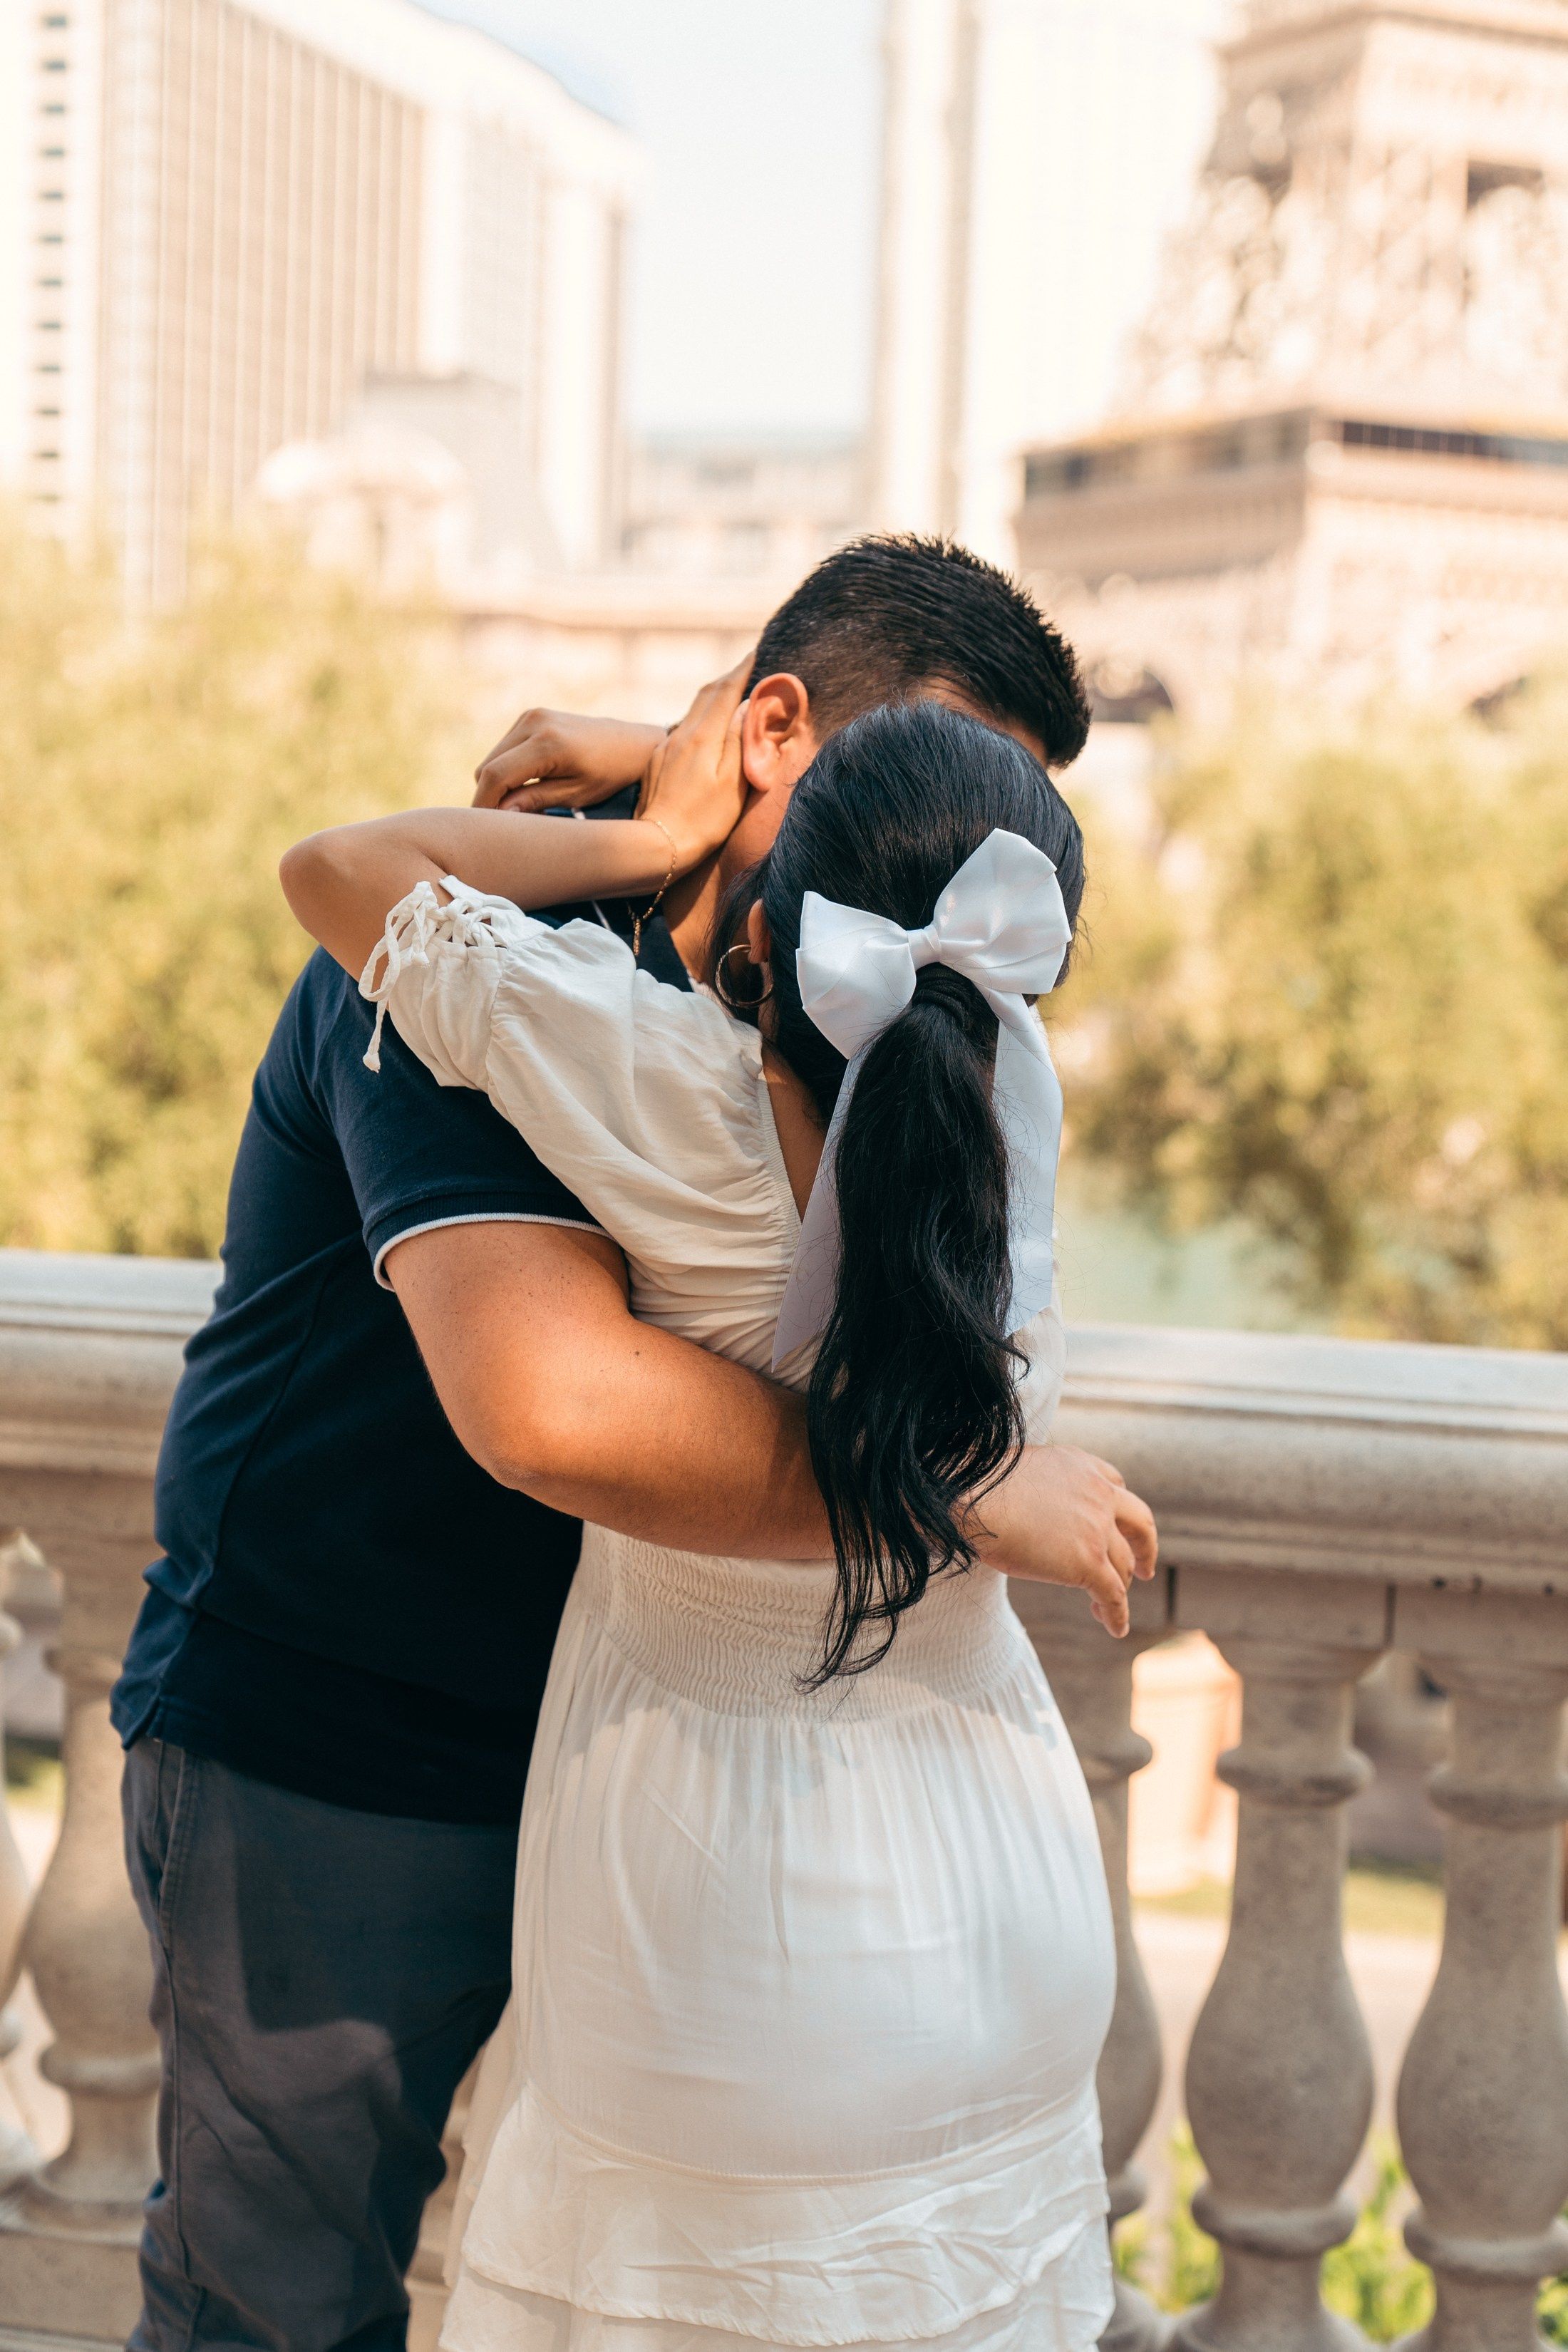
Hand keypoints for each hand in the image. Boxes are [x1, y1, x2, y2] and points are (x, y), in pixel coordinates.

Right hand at [472, 711, 667, 812]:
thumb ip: (534, 801)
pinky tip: (525, 786)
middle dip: (489, 797)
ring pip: (492, 758)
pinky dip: (507, 769)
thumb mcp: (576, 795)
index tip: (485, 830)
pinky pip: (504, 749)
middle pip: (488, 767)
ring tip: (516, 808)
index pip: (495, 775)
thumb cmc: (612, 774)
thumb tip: (498, 814)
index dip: (484, 804)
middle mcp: (535, 722)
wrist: (634, 743)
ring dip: (497, 784)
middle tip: (502, 825)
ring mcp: (531, 716)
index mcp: (548, 743)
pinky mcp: (531, 716)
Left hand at [636, 652, 753, 873]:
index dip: (743, 669)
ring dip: (713, 699)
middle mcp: (682, 735)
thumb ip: (741, 740)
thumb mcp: (734, 782)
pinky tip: (706, 731)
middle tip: (747, 668)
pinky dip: (700, 721)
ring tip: (731, 696)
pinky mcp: (657, 763)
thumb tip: (747, 705)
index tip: (758, 653)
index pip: (726, 691)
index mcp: (704, 737)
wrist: (660, 845)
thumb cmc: (705, 820)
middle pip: (707, 695)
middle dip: (728, 678)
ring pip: (693, 712)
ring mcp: (666, 748)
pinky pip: (682, 731)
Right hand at [971, 1445, 1157, 1637]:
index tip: (1117, 1527)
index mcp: (1079, 1464)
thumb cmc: (973, 1488)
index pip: (1115, 1485)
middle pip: (1138, 1522)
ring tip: (1106, 1609)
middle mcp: (1097, 1492)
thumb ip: (1034, 1485)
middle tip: (1145, 1569)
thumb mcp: (1014, 1470)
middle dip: (1145, 1548)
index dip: (1118, 1511)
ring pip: (1122, 1565)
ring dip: (1119, 1589)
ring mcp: (1097, 1528)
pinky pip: (1113, 1595)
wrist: (965, 1500)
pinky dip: (1118, 1614)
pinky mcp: (1089, 1562)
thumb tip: (1015, 1502)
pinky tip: (1115, 1628)